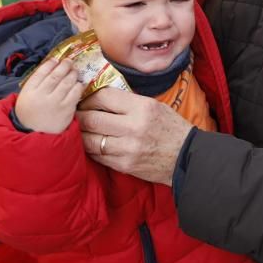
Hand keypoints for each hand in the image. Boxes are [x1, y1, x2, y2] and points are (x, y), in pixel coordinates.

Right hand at [15, 58, 82, 133]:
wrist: (34, 138)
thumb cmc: (30, 118)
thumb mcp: (25, 100)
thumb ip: (35, 86)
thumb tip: (50, 69)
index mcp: (28, 92)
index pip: (40, 72)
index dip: (50, 64)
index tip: (56, 59)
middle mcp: (41, 95)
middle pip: (55, 75)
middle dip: (64, 66)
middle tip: (69, 61)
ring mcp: (54, 102)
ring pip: (67, 82)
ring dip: (73, 74)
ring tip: (75, 70)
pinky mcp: (66, 109)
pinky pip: (75, 93)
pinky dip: (78, 86)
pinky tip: (79, 84)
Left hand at [76, 87, 192, 184]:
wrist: (186, 157)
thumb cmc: (170, 128)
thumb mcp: (154, 106)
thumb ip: (127, 103)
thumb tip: (98, 98)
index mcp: (142, 107)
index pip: (104, 97)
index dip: (89, 98)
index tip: (86, 100)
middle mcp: (134, 127)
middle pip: (91, 118)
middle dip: (79, 116)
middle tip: (76, 114)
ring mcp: (127, 148)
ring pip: (89, 139)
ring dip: (81, 134)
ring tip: (80, 129)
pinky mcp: (124, 165)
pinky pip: (96, 156)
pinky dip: (90, 149)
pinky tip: (92, 144)